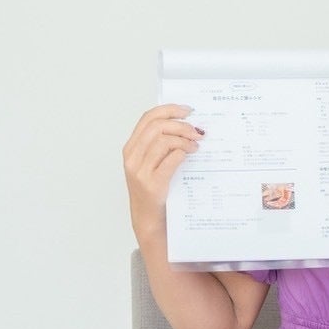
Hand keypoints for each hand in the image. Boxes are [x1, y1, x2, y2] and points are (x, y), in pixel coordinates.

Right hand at [122, 104, 203, 237]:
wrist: (148, 219)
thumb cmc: (153, 190)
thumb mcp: (152, 163)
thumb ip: (161, 145)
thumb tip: (187, 125)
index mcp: (131, 148)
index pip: (148, 118)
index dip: (169, 110)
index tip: (187, 110)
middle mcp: (132, 157)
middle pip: (157, 126)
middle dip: (181, 125)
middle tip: (196, 132)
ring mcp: (140, 171)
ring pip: (163, 140)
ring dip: (184, 140)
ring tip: (195, 146)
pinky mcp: (152, 183)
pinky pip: (170, 159)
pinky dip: (183, 153)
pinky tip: (190, 155)